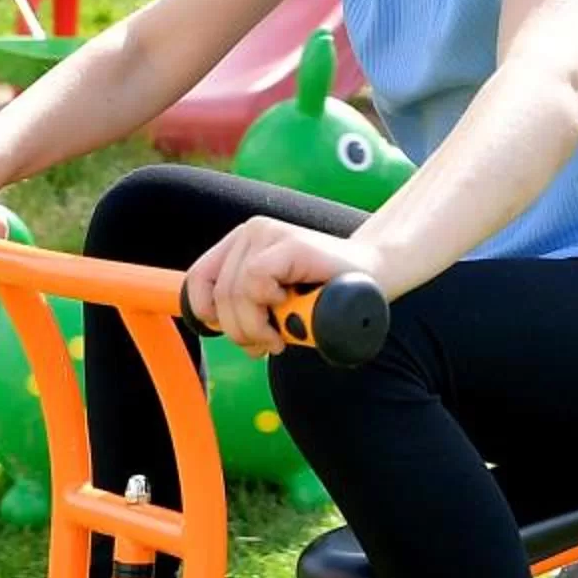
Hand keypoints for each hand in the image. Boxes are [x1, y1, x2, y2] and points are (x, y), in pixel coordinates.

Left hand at [185, 217, 382, 354]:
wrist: (377, 276)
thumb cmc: (327, 294)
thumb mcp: (278, 302)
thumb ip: (249, 305)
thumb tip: (213, 325)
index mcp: (243, 244)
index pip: (200, 279)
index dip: (207, 314)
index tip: (229, 333)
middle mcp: (252, 232)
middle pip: (220, 294)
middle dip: (241, 332)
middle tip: (269, 345)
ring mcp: (269, 233)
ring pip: (236, 293)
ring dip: (257, 327)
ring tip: (282, 336)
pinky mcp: (289, 242)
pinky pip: (256, 282)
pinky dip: (271, 305)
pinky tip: (292, 307)